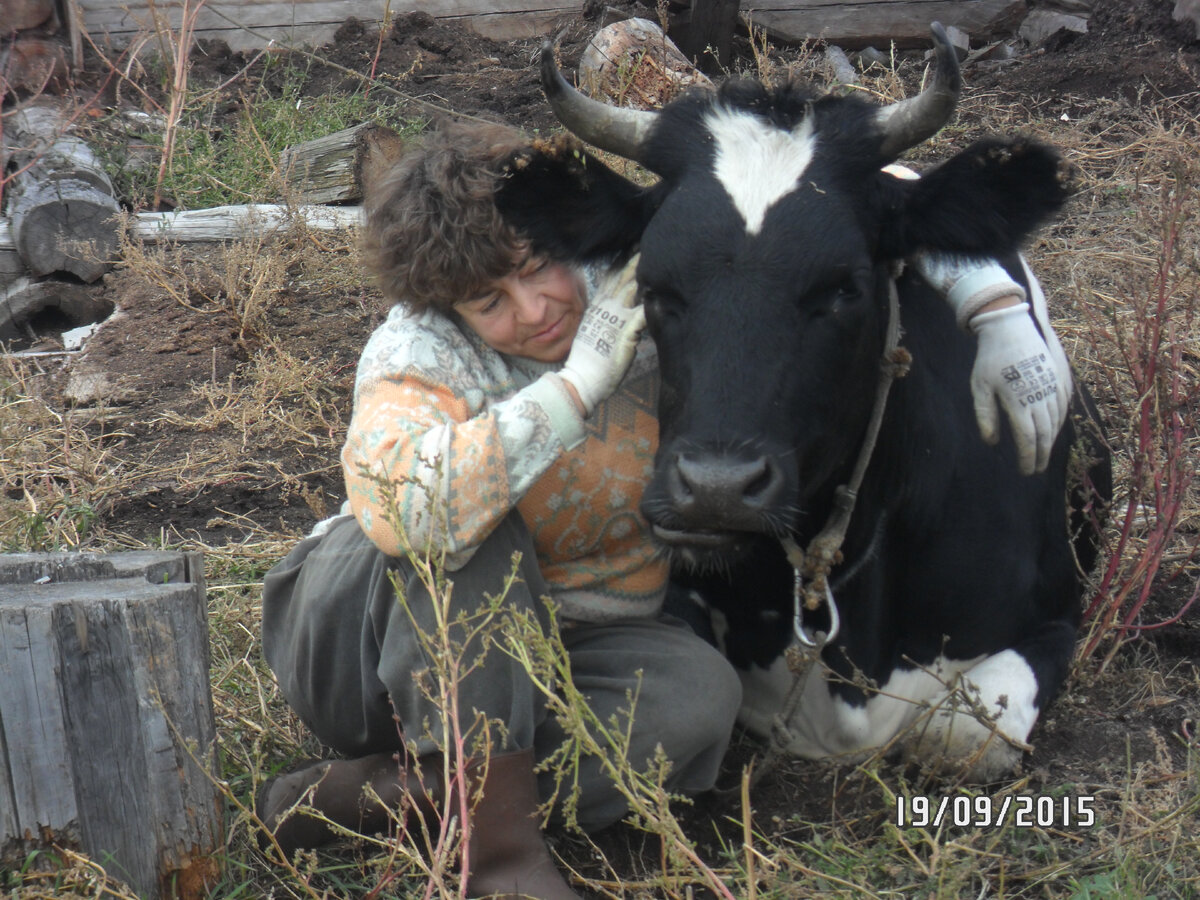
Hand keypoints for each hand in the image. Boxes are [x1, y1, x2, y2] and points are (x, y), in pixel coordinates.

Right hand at [559, 254, 644, 415]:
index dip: (621, 262)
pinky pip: (639, 316)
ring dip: (642, 274)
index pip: (610, 279)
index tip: (631, 246)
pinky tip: (657, 292)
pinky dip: (648, 304)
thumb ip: (606, 318)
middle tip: (645, 242)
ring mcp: (615, 322)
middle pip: (621, 279)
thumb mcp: (595, 332)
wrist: (582, 380)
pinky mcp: (625, 336)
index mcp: (598, 309)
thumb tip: (620, 308)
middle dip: (633, 260)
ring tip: (652, 257)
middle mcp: (605, 311)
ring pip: (630, 291)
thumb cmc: (589, 361)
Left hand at [969, 302, 1065, 474]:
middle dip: (1042, 455)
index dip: (1028, 458)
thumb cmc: (991, 359)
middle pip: (1045, 434)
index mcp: (1019, 401)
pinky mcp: (1060, 377)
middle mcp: (1040, 396)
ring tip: (1044, 454)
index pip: (1028, 439)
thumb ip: (986, 416)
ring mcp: (1053, 386)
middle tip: (1037, 469)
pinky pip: (1064, 405)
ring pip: (1057, 421)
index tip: (1026, 471)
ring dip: (1052, 440)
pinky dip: (1060, 421)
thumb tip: (992, 443)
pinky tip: (1054, 429)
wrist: (1011, 327)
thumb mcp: (980, 387)